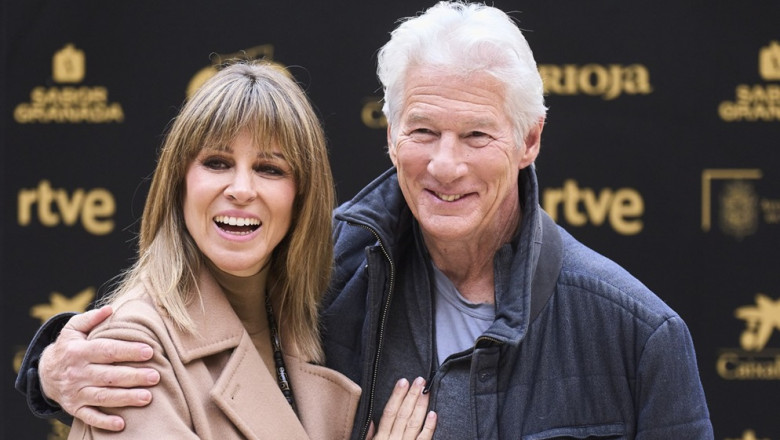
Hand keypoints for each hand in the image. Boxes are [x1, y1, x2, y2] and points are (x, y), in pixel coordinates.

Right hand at [38, 306, 160, 430]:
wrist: (45, 373)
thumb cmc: (69, 347)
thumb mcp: (73, 329)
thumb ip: (91, 318)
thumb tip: (110, 309)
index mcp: (78, 351)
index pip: (107, 351)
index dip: (128, 351)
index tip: (150, 351)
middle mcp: (76, 373)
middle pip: (109, 376)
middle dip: (133, 376)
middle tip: (156, 376)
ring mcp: (75, 392)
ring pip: (103, 397)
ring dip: (126, 398)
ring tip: (148, 397)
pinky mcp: (74, 408)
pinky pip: (89, 417)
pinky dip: (104, 422)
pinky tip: (122, 424)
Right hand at [369, 377, 436, 439]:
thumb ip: (369, 435)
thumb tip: (370, 420)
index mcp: (381, 437)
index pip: (389, 413)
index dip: (397, 396)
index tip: (403, 382)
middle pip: (403, 414)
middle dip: (411, 396)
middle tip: (419, 380)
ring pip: (414, 423)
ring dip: (420, 405)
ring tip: (426, 391)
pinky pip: (424, 439)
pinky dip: (429, 426)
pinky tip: (433, 414)